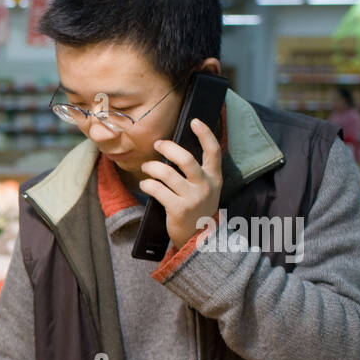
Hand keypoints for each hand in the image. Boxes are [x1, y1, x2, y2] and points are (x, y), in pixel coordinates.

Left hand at [139, 118, 222, 249]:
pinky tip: (145, 185)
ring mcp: (192, 198)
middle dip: (168, 148)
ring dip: (152, 167)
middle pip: (186, 159)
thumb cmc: (198, 209)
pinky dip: (147, 184)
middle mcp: (205, 186)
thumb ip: (198, 172)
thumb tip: (176, 151)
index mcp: (215, 178)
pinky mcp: (178, 209)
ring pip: (167, 174)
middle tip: (158, 144)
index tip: (194, 121)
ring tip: (147, 167)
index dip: (205, 133)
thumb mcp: (207, 189)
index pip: (213, 151)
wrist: (199, 238)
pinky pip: (157, 190)